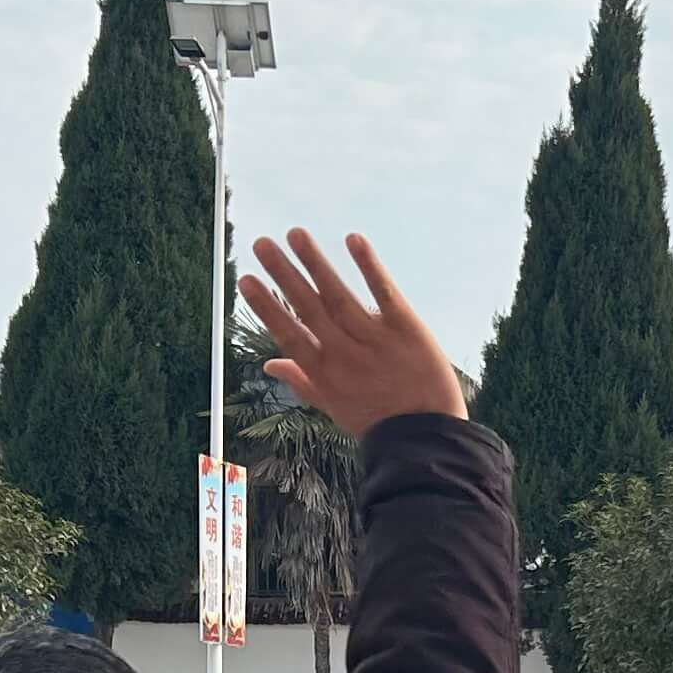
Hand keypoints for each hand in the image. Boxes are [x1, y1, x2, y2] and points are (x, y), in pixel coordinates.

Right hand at [239, 231, 462, 434]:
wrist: (427, 438)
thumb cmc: (378, 422)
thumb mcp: (334, 408)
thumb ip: (302, 382)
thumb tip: (269, 364)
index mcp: (325, 375)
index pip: (289, 335)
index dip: (267, 308)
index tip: (246, 280)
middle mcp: (346, 355)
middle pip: (309, 309)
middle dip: (283, 275)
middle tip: (262, 244)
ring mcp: (376, 340)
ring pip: (339, 296)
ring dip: (315, 263)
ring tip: (295, 235)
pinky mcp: (407, 329)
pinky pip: (385, 293)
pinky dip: (369, 267)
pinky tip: (352, 240)